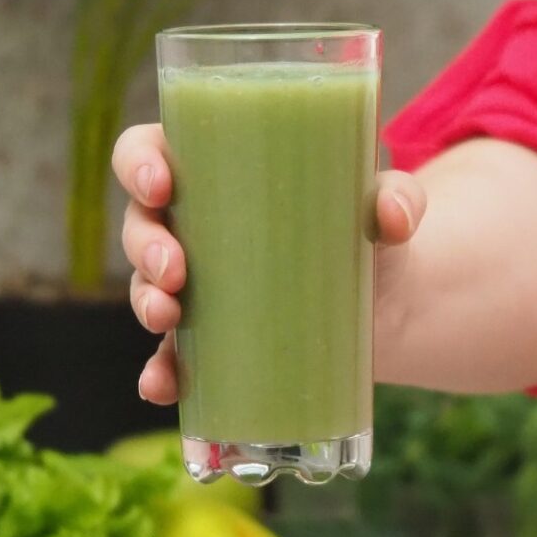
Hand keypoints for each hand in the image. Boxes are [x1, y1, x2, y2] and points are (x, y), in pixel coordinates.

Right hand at [110, 122, 426, 403]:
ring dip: (145, 302)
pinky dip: (159, 373)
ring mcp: (194, 285)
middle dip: (145, 246)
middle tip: (176, 269)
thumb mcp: (385, 204)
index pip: (148, 150)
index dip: (138, 163)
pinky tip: (161, 386)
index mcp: (215, 168)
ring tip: (169, 316)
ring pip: (145, 287)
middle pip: (140, 223)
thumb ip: (398, 198)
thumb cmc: (367, 228)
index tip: (161, 184)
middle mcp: (191, 224)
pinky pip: (169, 355)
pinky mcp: (209, 339)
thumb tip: (393, 216)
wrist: (385, 302)